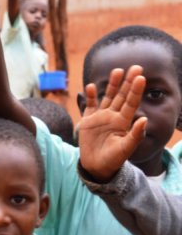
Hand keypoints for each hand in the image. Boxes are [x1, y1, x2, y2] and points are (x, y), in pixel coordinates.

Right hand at [77, 66, 147, 182]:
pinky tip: (91, 86)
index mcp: (124, 122)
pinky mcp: (88, 121)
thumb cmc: (113, 160)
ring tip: (117, 70)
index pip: (131, 103)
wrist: (96, 167)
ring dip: (113, 85)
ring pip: (108, 97)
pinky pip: (90, 106)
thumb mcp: (126, 149)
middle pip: (122, 96)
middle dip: (128, 82)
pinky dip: (90, 97)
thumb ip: (135, 135)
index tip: (141, 77)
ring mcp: (101, 117)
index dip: (136, 90)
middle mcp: (114, 116)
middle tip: (136, 67)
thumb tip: (144, 120)